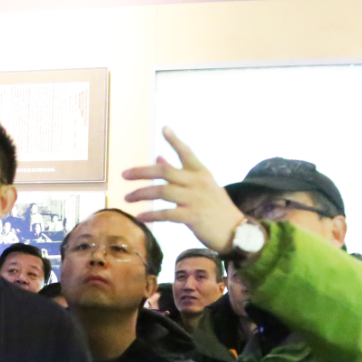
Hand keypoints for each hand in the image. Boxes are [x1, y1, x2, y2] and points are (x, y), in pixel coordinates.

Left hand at [122, 127, 246, 253]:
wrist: (237, 232)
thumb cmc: (217, 209)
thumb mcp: (203, 187)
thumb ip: (181, 173)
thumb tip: (159, 158)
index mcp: (201, 173)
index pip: (186, 153)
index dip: (175, 140)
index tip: (164, 128)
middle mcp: (198, 182)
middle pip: (165, 172)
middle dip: (142, 172)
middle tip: (124, 174)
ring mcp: (196, 199)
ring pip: (163, 191)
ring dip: (142, 194)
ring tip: (127, 197)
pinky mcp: (194, 216)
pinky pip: (167, 213)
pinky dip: (152, 214)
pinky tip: (140, 216)